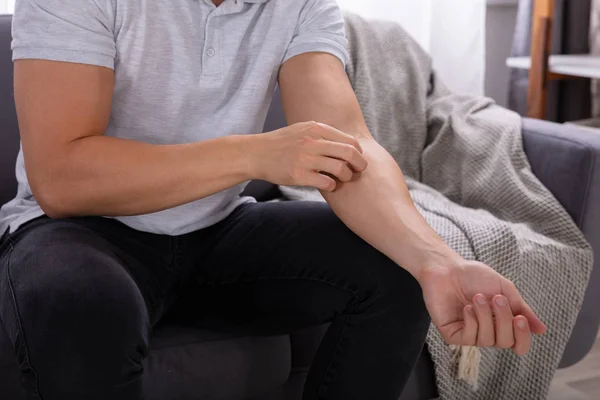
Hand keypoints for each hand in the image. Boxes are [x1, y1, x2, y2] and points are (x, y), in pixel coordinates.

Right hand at [250, 121, 367, 190]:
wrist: (256, 154)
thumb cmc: (281, 143)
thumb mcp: (302, 129)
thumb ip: (323, 134)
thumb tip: (348, 144)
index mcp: (316, 128)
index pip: (350, 140)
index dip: (358, 152)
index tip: (357, 160)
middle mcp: (312, 141)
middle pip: (349, 153)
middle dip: (359, 165)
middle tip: (358, 171)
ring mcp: (305, 159)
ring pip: (340, 169)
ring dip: (346, 177)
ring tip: (342, 179)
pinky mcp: (299, 175)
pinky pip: (327, 183)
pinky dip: (332, 186)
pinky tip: (328, 185)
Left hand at [420, 260, 546, 354]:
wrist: (446, 268)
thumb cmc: (474, 276)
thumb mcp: (504, 289)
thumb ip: (521, 308)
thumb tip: (541, 330)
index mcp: (501, 323)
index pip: (518, 343)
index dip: (522, 337)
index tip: (520, 318)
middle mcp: (487, 331)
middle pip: (505, 342)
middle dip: (503, 319)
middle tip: (496, 298)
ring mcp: (469, 334)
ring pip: (487, 340)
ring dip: (485, 316)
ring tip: (477, 297)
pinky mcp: (452, 334)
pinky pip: (469, 338)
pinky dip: (471, 322)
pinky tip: (466, 308)